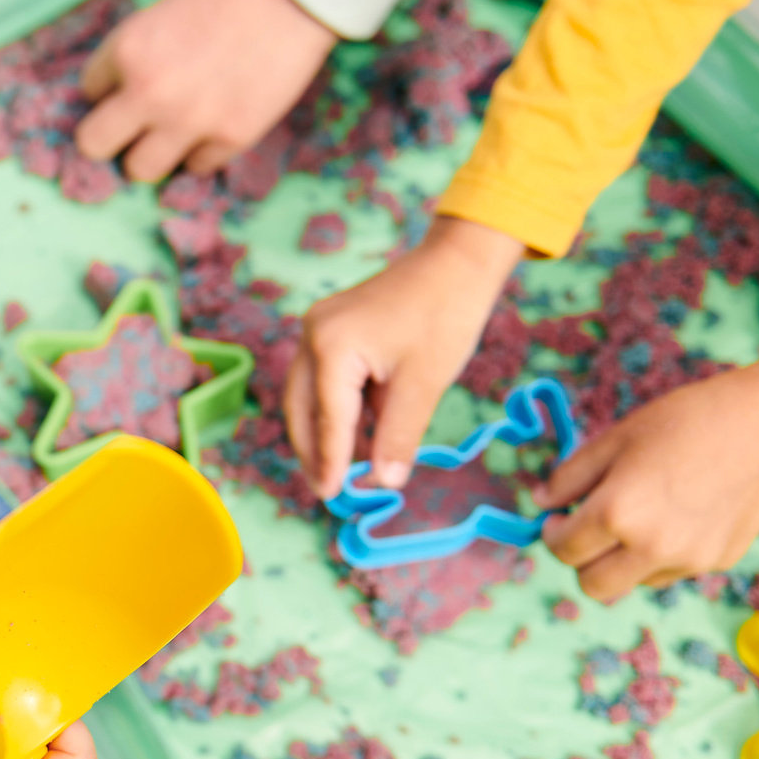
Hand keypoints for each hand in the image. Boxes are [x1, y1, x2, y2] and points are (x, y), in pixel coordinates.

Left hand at [73, 0, 339, 182]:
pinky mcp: (230, 137)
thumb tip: (114, 100)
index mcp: (127, 51)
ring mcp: (189, 120)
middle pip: (94, 144)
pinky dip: (201, 150)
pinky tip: (215, 123)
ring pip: (140, 169)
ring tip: (173, 133)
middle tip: (131, 128)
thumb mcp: (158, 16)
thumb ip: (133, 58)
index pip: (88, 92)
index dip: (110, 90)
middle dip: (109, 137)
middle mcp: (149, 91)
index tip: (130, 85)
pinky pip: (195, 166)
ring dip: (151, 153)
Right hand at [284, 215, 525, 500]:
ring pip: (306, 394)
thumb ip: (399, 435)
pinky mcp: (332, 327)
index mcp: (332, 347)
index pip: (328, 419)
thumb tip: (385, 482)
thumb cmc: (445, 316)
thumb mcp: (424, 384)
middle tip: (326, 488)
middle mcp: (314, 336)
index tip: (331, 496)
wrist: (458, 262)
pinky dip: (334, 408)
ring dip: (322, 431)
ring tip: (339, 467)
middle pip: (301, 407)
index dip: (331, 461)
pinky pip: (323, 377)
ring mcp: (319, 328)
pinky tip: (354, 432)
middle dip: (314, 450)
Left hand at [531, 358, 758, 603]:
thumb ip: (570, 477)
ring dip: (621, 562)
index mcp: (618, 513)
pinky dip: (661, 556)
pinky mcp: (717, 562)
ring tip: (639, 519)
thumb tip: (541, 503)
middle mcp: (651, 547)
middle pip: (592, 585)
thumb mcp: (615, 439)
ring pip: (631, 584)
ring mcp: (687, 560)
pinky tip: (678, 517)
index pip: (563, 548)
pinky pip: (671, 572)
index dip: (553, 532)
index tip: (560, 518)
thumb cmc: (685, 421)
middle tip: (589, 530)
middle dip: (581, 560)